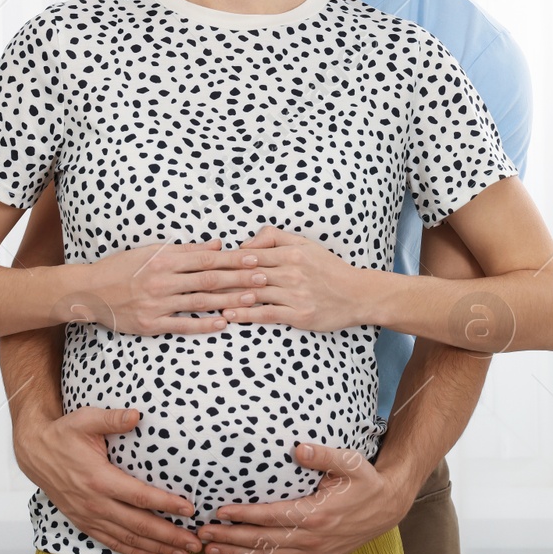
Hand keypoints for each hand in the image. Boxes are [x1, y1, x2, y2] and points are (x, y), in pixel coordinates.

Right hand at [12, 405, 203, 553]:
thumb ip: (112, 419)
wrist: (35, 453)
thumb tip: (137, 415)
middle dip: (169, 536)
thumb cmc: (63, 434)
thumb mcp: (85, 419)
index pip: (139, 496)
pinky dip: (133, 551)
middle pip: (138, 525)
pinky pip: (111, 542)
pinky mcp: (83, 522)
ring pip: (128, 538)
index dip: (166, 504)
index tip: (189, 509)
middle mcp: (94, 502)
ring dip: (156, 548)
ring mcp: (88, 516)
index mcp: (98, 478)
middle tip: (194, 544)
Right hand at [74, 238, 270, 335]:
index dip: (233, 259)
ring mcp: (157, 304)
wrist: (90, 292)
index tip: (255, 258)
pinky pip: (183, 325)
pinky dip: (204, 324)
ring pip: (200, 302)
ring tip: (252, 299)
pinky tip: (224, 323)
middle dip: (239, 278)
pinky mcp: (151, 324)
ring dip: (229, 300)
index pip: (206, 258)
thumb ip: (186, 249)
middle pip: (208, 279)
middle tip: (263, 277)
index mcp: (164, 260)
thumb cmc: (123, 268)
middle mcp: (162, 281)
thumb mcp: (152, 251)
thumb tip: (218, 244)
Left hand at [196, 443, 409, 553]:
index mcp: (315, 513)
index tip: (218, 512)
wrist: (387, 507)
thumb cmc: (365, 480)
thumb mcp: (350, 462)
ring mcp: (313, 552)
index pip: (270, 516)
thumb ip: (322, 455)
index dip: (242, 515)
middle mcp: (311, 538)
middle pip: (261, 540)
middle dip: (229, 538)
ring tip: (209, 551)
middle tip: (201, 535)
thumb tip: (297, 448)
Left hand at [217, 226, 370, 330]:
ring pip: (253, 294)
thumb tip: (244, 244)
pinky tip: (228, 316)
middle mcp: (292, 272)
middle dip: (219, 278)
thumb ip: (274, 237)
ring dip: (227, 298)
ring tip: (203, 300)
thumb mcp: (304, 244)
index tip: (202, 263)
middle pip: (247, 274)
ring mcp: (295, 295)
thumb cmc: (328, 268)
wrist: (358, 294)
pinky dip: (245, 315)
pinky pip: (266, 314)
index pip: (249, 255)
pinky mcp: (298, 315)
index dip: (224, 260)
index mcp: (291, 253)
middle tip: (194, 281)